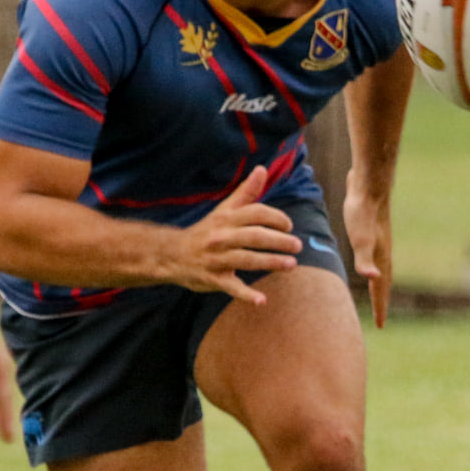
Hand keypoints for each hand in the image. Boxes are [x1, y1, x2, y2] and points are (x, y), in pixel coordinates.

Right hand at [168, 166, 298, 303]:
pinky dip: (246, 295)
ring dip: (270, 262)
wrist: (171, 254)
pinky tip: (262, 301)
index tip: (289, 226)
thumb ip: (245, 193)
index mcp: (226, 219)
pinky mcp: (212, 278)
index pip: (255, 213)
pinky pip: (230, 287)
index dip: (276, 218)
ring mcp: (216, 258)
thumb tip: (262, 169)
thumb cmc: (206, 230)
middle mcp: (221, 237)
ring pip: (246, 259)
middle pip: (254, 236)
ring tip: (291, 265)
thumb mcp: (224, 210)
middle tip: (297, 246)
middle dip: (278, 240)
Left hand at [343, 171, 392, 328]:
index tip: (380, 326)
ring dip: (378, 283)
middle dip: (382, 300)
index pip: (381, 289)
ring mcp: (378, 243)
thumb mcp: (361, 238)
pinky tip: (367, 263)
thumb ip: (365, 259)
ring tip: (375, 292)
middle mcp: (382, 253)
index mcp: (381, 258)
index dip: (380, 307)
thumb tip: (373, 278)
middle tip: (381, 317)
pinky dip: (371, 267)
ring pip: (379, 269)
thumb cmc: (362, 212)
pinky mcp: (371, 232)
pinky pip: (372, 257)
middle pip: (384, 282)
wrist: (369, 185)